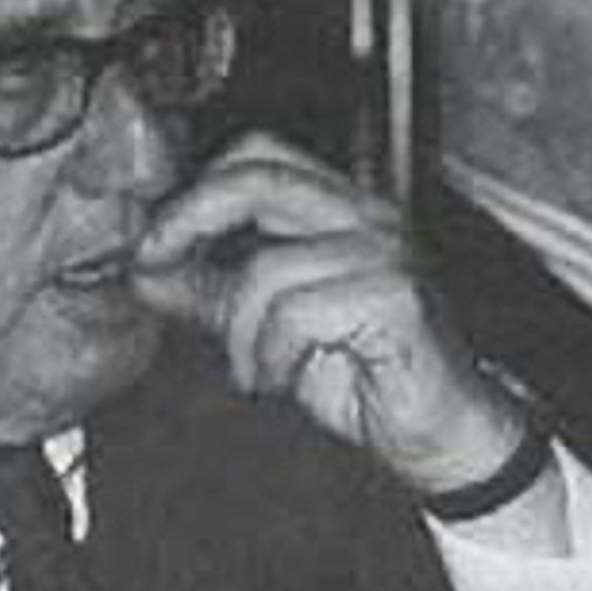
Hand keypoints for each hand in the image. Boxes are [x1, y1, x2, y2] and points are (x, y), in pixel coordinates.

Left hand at [131, 132, 531, 498]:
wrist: (443, 436)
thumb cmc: (368, 377)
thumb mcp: (270, 329)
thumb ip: (215, 293)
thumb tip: (148, 270)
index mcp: (341, 207)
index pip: (261, 154)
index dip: (197, 189)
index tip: (151, 238)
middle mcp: (367, 215)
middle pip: (258, 179)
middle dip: (190, 220)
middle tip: (155, 266)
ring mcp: (385, 252)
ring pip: (266, 266)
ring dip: (238, 330)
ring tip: (252, 368)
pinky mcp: (396, 297)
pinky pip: (297, 314)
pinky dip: (272, 355)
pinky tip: (282, 378)